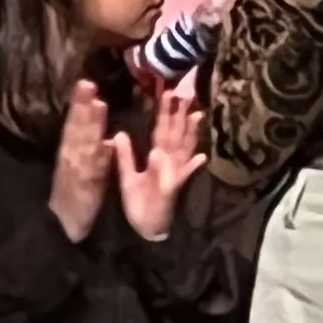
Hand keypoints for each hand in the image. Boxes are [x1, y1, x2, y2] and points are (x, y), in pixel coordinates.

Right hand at [50, 79, 114, 241]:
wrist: (66, 223)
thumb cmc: (77, 193)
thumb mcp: (87, 169)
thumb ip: (96, 154)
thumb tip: (107, 139)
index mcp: (72, 150)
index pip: (75, 123)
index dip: (79, 103)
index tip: (86, 83)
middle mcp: (71, 156)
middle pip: (77, 127)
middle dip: (81, 106)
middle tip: (87, 84)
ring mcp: (76, 170)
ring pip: (83, 143)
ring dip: (90, 125)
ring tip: (98, 104)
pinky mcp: (84, 185)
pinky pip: (92, 169)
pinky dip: (97, 156)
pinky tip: (102, 143)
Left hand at [113, 80, 202, 239]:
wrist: (146, 229)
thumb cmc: (138, 204)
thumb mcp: (127, 177)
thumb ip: (126, 156)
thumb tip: (120, 133)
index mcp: (157, 158)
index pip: (161, 130)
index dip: (165, 112)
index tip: (169, 92)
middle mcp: (169, 163)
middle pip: (176, 135)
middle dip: (181, 115)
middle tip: (187, 93)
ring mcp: (174, 175)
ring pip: (183, 149)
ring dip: (191, 134)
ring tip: (197, 115)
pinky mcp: (172, 189)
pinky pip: (180, 176)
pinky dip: (191, 167)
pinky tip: (202, 157)